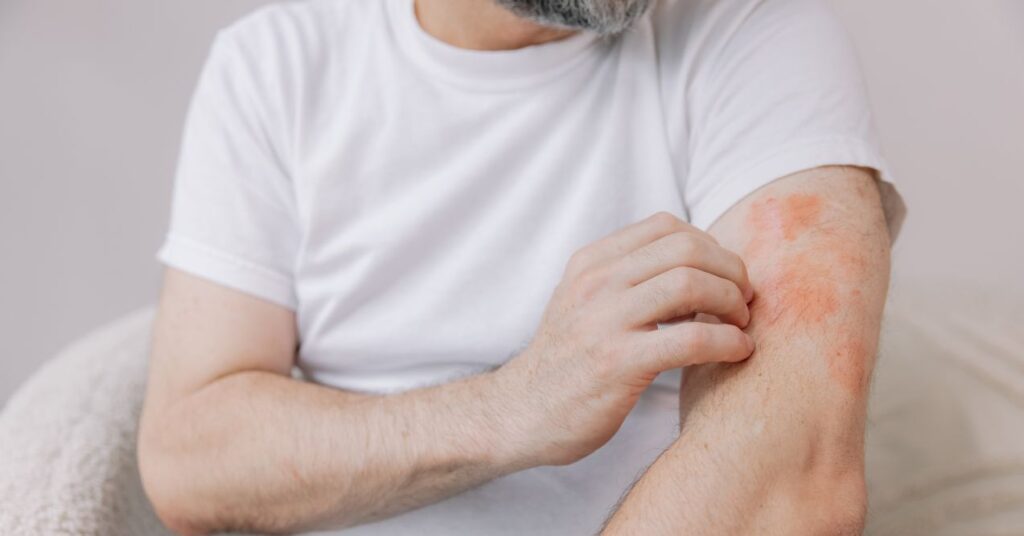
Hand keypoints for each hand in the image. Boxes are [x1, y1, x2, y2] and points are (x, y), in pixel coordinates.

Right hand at [495, 212, 754, 466]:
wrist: (520, 414)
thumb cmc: (567, 362)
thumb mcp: (584, 303)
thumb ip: (627, 279)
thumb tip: (698, 268)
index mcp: (590, 263)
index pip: (666, 226)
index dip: (709, 246)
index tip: (723, 276)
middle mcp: (595, 283)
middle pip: (686, 248)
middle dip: (730, 271)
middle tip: (743, 301)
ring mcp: (604, 321)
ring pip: (692, 284)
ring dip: (732, 303)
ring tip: (740, 325)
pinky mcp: (618, 363)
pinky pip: (692, 338)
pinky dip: (728, 342)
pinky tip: (738, 352)